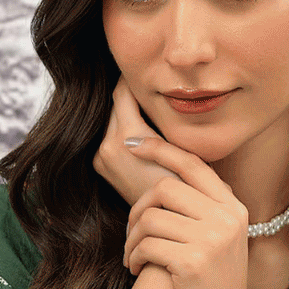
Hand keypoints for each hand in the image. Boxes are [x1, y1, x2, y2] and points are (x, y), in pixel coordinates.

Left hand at [92, 75, 177, 207]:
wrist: (170, 221)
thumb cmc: (188, 184)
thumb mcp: (183, 146)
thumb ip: (169, 118)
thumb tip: (166, 88)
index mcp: (126, 137)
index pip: (122, 91)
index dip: (134, 77)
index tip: (146, 67)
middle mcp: (107, 146)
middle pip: (114, 104)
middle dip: (131, 93)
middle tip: (150, 82)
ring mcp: (101, 158)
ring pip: (111, 120)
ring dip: (126, 111)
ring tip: (148, 105)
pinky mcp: (101, 167)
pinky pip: (110, 136)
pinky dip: (123, 128)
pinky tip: (142, 129)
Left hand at [121, 135, 256, 288]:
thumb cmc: (210, 282)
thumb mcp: (215, 239)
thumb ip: (198, 209)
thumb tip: (162, 178)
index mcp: (233, 207)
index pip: (193, 164)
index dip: (160, 149)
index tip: (133, 144)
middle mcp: (227, 219)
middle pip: (164, 188)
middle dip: (137, 209)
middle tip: (131, 233)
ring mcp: (212, 240)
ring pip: (150, 218)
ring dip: (131, 239)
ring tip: (132, 255)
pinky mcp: (192, 262)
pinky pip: (146, 244)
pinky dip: (133, 256)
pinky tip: (136, 269)